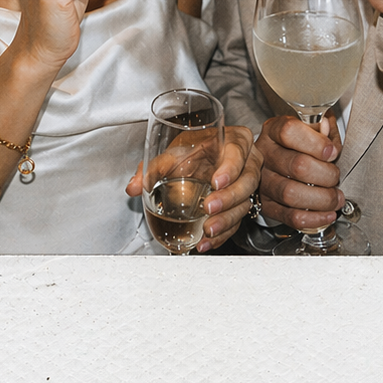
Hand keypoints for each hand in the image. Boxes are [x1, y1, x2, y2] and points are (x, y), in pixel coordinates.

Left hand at [126, 125, 259, 251]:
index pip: (238, 151)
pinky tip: (207, 241)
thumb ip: (153, 167)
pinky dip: (222, 234)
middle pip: (247, 181)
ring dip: (226, 220)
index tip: (217, 181)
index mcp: (232, 141)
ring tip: (208, 229)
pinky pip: (237, 222)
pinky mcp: (240, 206)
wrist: (202, 161)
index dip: (231, 167)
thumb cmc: (193, 151)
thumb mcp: (173, 153)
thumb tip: (134, 186)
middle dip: (229, 198)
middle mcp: (245, 163)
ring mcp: (245, 186)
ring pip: (244, 204)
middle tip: (209, 207)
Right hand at [257, 114, 346, 231]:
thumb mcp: (308, 126)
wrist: (276, 159)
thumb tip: (328, 137)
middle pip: (296, 166)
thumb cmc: (297, 142)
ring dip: (322, 199)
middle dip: (326, 175)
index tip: (332, 151)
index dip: (315, 143)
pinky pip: (290, 216)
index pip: (289, 132)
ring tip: (335, 197)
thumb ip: (322, 128)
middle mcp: (264, 154)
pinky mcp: (266, 205)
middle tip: (336, 177)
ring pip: (292, 194)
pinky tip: (327, 214)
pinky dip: (314, 218)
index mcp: (272, 130)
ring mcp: (263, 181)